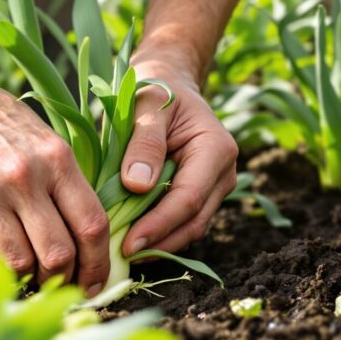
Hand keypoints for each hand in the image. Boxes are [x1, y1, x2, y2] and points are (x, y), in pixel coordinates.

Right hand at [0, 53, 110, 295]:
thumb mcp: (38, 136)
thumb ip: (61, 181)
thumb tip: (84, 237)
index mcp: (56, 158)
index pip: (91, 225)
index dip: (98, 264)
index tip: (96, 283)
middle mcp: (25, 176)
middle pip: (59, 254)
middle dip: (64, 281)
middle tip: (60, 287)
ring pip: (19, 262)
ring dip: (26, 279)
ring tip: (26, 277)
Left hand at [120, 51, 237, 256]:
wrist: (168, 81)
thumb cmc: (154, 87)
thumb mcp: (145, 105)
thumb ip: (144, 142)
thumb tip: (138, 186)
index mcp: (216, 148)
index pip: (188, 199)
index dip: (159, 225)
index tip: (127, 242)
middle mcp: (223, 172)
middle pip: (192, 221)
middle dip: (157, 243)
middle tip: (117, 258)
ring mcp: (215, 186)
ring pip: (189, 228)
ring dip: (157, 246)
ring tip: (120, 257)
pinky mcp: (200, 195)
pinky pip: (181, 223)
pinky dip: (158, 236)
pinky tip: (129, 243)